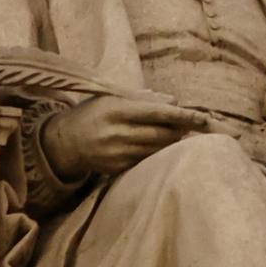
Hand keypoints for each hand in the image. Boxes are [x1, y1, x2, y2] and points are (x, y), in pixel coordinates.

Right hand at [42, 97, 208, 178]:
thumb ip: (144, 98)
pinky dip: (156, 153)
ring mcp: (115, 154)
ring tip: (172, 133)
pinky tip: (156, 146)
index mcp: (116, 110)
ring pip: (157, 150)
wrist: (62, 143)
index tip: (202, 117)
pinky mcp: (115, 169)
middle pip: (161, 134)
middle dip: (180, 130)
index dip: (182, 115)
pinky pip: (146, 161)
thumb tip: (174, 101)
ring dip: (170, 143)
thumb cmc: (94, 113)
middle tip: (187, 125)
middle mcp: (116, 133)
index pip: (157, 113)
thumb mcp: (112, 97)